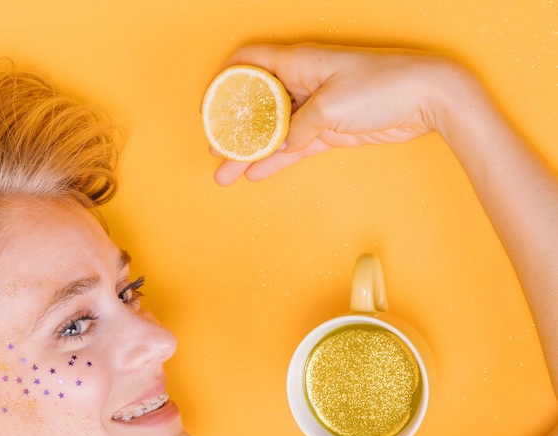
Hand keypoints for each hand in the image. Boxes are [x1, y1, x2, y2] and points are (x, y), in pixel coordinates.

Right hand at [212, 43, 459, 185]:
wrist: (426, 99)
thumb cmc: (383, 85)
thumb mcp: (331, 105)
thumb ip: (299, 128)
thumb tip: (281, 146)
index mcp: (298, 62)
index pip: (249, 64)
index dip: (225, 82)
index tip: (209, 107)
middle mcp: (301, 83)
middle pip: (256, 105)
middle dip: (233, 129)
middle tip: (215, 151)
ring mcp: (314, 109)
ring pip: (272, 132)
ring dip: (250, 153)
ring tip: (227, 172)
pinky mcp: (328, 131)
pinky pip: (293, 148)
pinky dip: (275, 161)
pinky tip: (256, 173)